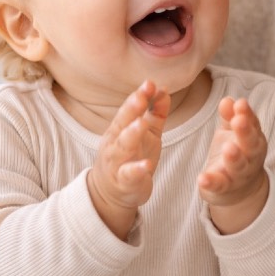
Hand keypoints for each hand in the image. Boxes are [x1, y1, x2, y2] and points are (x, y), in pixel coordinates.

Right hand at [88, 81, 169, 238]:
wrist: (110, 192)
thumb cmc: (130, 156)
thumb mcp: (146, 132)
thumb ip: (156, 112)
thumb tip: (164, 89)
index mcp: (120, 128)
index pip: (129, 109)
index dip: (138, 96)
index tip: (149, 83)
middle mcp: (115, 142)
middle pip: (122, 123)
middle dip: (131, 109)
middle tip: (141, 96)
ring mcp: (117, 161)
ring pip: (123, 146)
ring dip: (132, 133)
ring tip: (141, 123)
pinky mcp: (124, 181)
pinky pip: (129, 174)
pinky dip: (137, 169)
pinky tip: (147, 165)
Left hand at [198, 97, 269, 233]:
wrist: (240, 189)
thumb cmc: (236, 152)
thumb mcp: (232, 133)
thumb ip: (229, 117)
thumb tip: (227, 100)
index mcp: (253, 139)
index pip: (252, 124)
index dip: (247, 114)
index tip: (240, 103)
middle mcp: (250, 157)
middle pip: (251, 144)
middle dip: (245, 132)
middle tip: (239, 121)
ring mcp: (239, 174)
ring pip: (239, 166)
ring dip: (234, 157)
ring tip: (228, 148)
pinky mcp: (225, 188)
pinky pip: (220, 185)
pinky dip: (211, 182)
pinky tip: (202, 178)